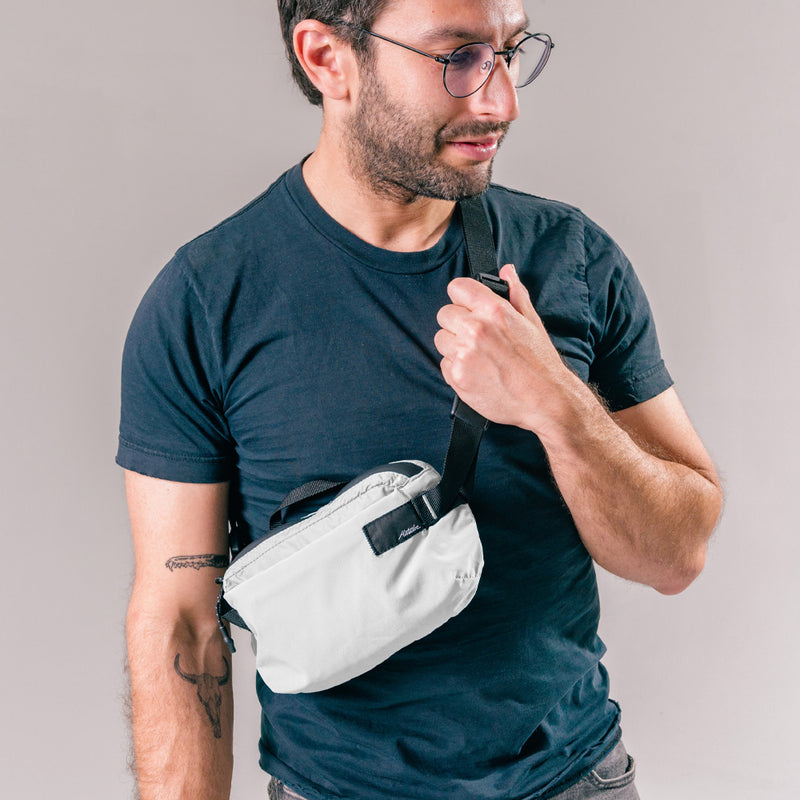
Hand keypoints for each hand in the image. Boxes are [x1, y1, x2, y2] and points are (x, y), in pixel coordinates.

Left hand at [434, 264, 577, 432]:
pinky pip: (444, 364)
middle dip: (457, 323)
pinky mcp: (457, 377)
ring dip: (454, 346)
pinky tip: (476, 372)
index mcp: (493, 310)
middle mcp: (475, 329)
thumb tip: (506, 271)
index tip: (469, 307)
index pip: (457, 288)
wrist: (544, 400)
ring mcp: (464, 354)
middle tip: (477, 337)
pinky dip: (456, 368)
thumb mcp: (532, 322)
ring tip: (478, 356)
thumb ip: (515, 294)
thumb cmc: (540, 362)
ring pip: (441, 339)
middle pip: (444, 314)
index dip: (463, 298)